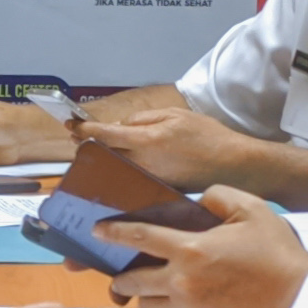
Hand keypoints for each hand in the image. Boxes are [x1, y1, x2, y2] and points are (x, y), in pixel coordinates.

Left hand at [88, 104, 270, 194]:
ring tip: (95, 152)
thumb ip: (143, 119)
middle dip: (88, 146)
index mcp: (147, 140)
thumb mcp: (176, 115)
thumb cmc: (208, 137)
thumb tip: (119, 126)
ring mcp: (148, 180)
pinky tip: (117, 167)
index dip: (85, 130)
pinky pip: (129, 182)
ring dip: (101, 161)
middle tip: (79, 138)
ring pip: (114, 170)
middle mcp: (143, 164)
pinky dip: (119, 174)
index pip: (106, 135)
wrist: (236, 166)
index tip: (72, 125)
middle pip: (104, 155)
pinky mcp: (155, 192)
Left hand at [103, 187, 307, 307]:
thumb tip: (196, 201)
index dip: (113, 232)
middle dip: (121, 275)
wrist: (299, 298)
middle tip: (121, 270)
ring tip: (146, 290)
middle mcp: (181, 282)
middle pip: (131, 280)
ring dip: (141, 297)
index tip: (97, 231)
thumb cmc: (277, 253)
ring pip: (145, 306)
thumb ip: (218, 196)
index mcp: (190, 249)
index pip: (138, 237)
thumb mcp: (252, 209)